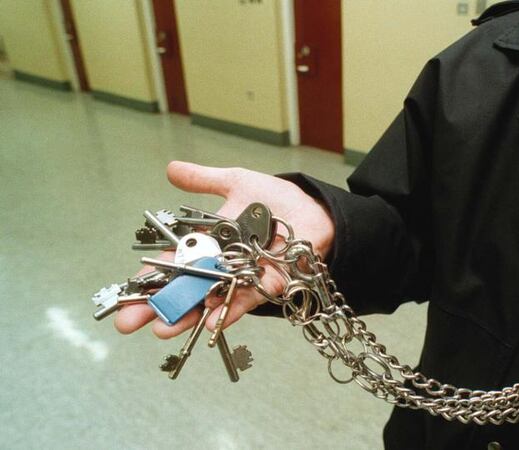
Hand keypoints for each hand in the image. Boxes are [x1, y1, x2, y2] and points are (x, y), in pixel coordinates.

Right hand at [114, 161, 334, 338]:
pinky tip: (210, 322)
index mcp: (209, 245)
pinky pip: (248, 300)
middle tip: (127, 323)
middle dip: (157, 308)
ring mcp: (245, 279)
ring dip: (188, 316)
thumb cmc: (277, 198)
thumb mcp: (237, 182)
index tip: (122, 298)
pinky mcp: (271, 284)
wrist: (316, 208)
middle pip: (184, 290)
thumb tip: (171, 168)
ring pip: (211, 301)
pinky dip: (230, 311)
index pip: (171, 267)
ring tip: (163, 330)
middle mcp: (223, 267)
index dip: (146, 282)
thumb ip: (205, 181)